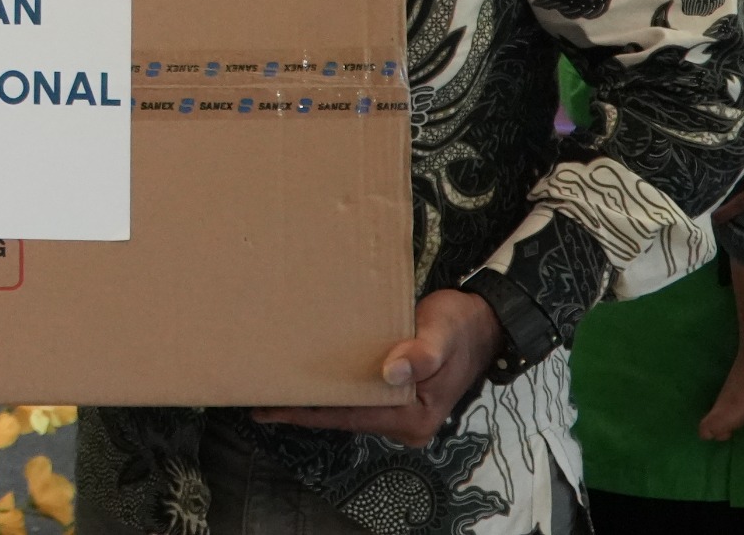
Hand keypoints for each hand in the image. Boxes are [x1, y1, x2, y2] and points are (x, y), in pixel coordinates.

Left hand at [254, 288, 501, 446]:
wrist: (482, 322)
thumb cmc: (460, 327)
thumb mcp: (441, 335)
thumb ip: (421, 354)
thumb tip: (391, 372)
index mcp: (413, 417)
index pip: (350, 417)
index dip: (308, 413)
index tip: (270, 408)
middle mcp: (404, 422)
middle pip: (345, 415)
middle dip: (306, 406)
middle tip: (261, 390)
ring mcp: (400, 410)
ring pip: (349, 405)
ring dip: (318, 394)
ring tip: (276, 382)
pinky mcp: (396, 395)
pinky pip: (358, 394)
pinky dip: (334, 384)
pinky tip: (309, 372)